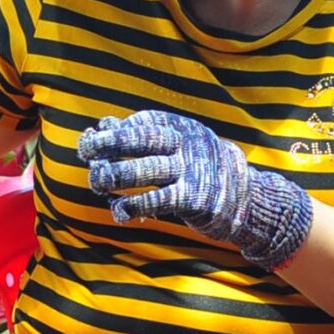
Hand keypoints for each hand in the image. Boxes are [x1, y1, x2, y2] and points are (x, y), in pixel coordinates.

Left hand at [79, 109, 313, 269]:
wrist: (248, 199)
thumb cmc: (201, 172)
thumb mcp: (178, 147)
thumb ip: (143, 137)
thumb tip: (102, 125)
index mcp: (183, 128)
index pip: (143, 122)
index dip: (115, 129)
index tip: (92, 137)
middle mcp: (187, 145)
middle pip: (141, 139)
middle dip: (108, 144)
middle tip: (85, 150)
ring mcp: (191, 171)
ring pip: (145, 170)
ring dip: (114, 176)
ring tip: (97, 183)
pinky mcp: (194, 198)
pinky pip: (157, 200)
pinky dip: (133, 206)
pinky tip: (120, 211)